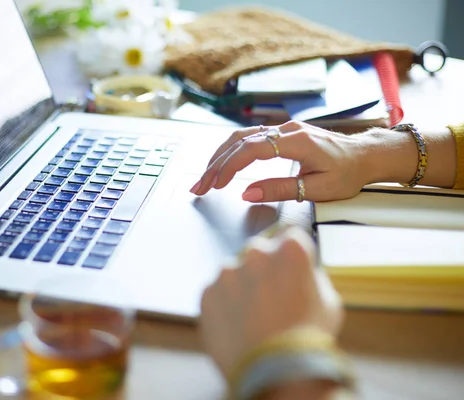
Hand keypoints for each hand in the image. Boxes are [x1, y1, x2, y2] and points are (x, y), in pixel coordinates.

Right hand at [190, 121, 371, 202]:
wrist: (365, 155)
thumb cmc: (347, 173)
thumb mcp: (318, 188)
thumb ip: (281, 189)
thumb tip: (247, 193)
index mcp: (297, 142)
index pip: (252, 150)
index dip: (230, 167)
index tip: (216, 185)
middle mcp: (287, 130)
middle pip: (240, 142)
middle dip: (216, 165)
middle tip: (200, 186)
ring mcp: (284, 129)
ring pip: (242, 137)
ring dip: (220, 156)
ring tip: (205, 176)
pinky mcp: (282, 133)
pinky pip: (250, 137)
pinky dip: (232, 151)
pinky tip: (222, 163)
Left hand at [199, 226, 342, 379]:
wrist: (274, 370)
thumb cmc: (308, 336)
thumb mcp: (329, 302)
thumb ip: (311, 277)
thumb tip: (303, 273)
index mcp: (289, 248)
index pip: (290, 234)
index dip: (290, 252)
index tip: (290, 266)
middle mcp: (255, 252)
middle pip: (260, 252)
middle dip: (265, 268)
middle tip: (272, 297)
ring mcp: (227, 271)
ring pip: (235, 272)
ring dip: (242, 286)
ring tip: (253, 317)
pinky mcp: (207, 292)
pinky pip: (217, 293)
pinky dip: (225, 305)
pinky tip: (237, 325)